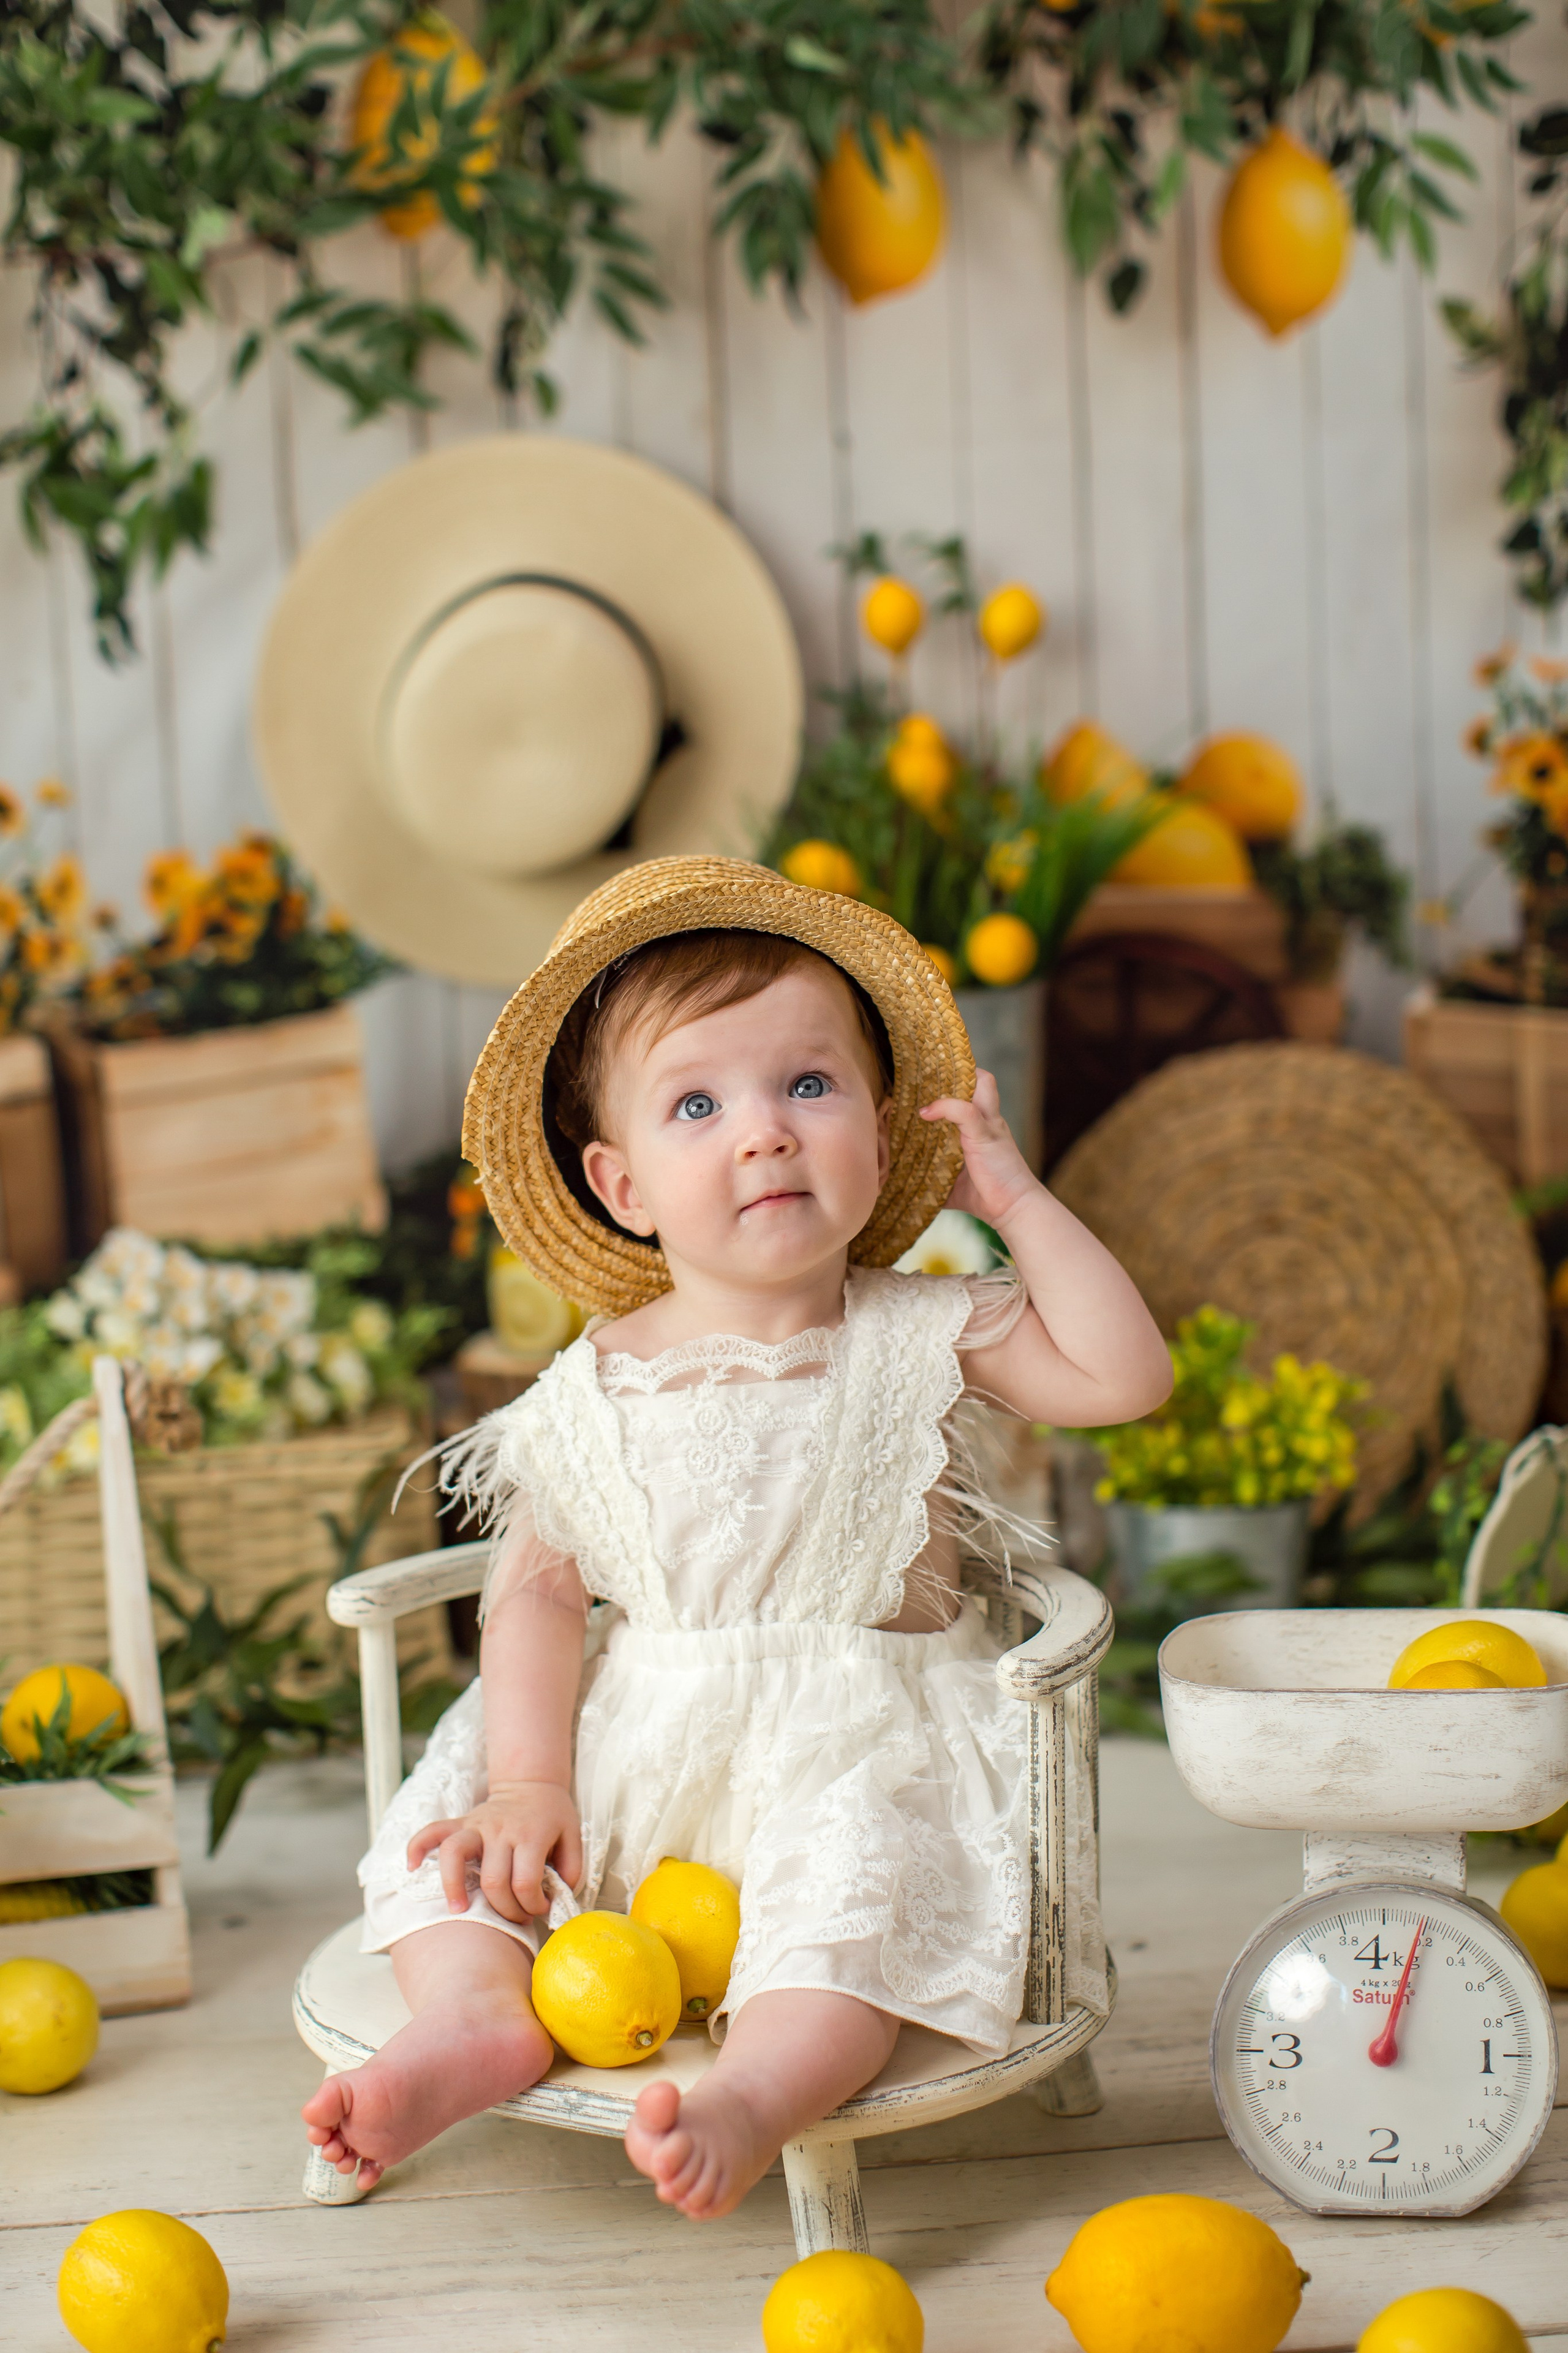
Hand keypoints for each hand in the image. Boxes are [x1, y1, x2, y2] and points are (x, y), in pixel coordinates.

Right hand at [407, 1781, 582, 1925]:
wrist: (533, 1784)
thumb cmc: (553, 1817)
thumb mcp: (573, 1838)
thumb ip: (572, 1870)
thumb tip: (557, 1900)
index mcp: (531, 1834)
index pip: (525, 1882)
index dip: (533, 1905)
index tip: (540, 1909)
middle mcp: (500, 1829)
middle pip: (493, 1880)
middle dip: (506, 1909)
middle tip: (517, 1915)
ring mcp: (477, 1824)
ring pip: (455, 1854)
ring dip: (454, 1886)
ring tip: (459, 1911)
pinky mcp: (460, 1822)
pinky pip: (432, 1831)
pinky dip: (417, 1847)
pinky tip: (411, 1868)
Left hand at [919, 1068, 1038, 1227]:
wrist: (1015, 1209)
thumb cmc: (984, 1195)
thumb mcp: (950, 1180)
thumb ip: (930, 1172)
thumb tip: (898, 1180)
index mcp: (979, 1123)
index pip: (967, 1087)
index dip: (947, 1080)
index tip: (919, 1084)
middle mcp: (986, 1117)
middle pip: (977, 1076)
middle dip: (951, 1071)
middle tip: (920, 1078)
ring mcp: (988, 1124)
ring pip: (977, 1083)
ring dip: (950, 1081)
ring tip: (923, 1090)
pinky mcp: (986, 1135)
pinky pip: (965, 1111)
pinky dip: (943, 1107)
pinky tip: (925, 1114)